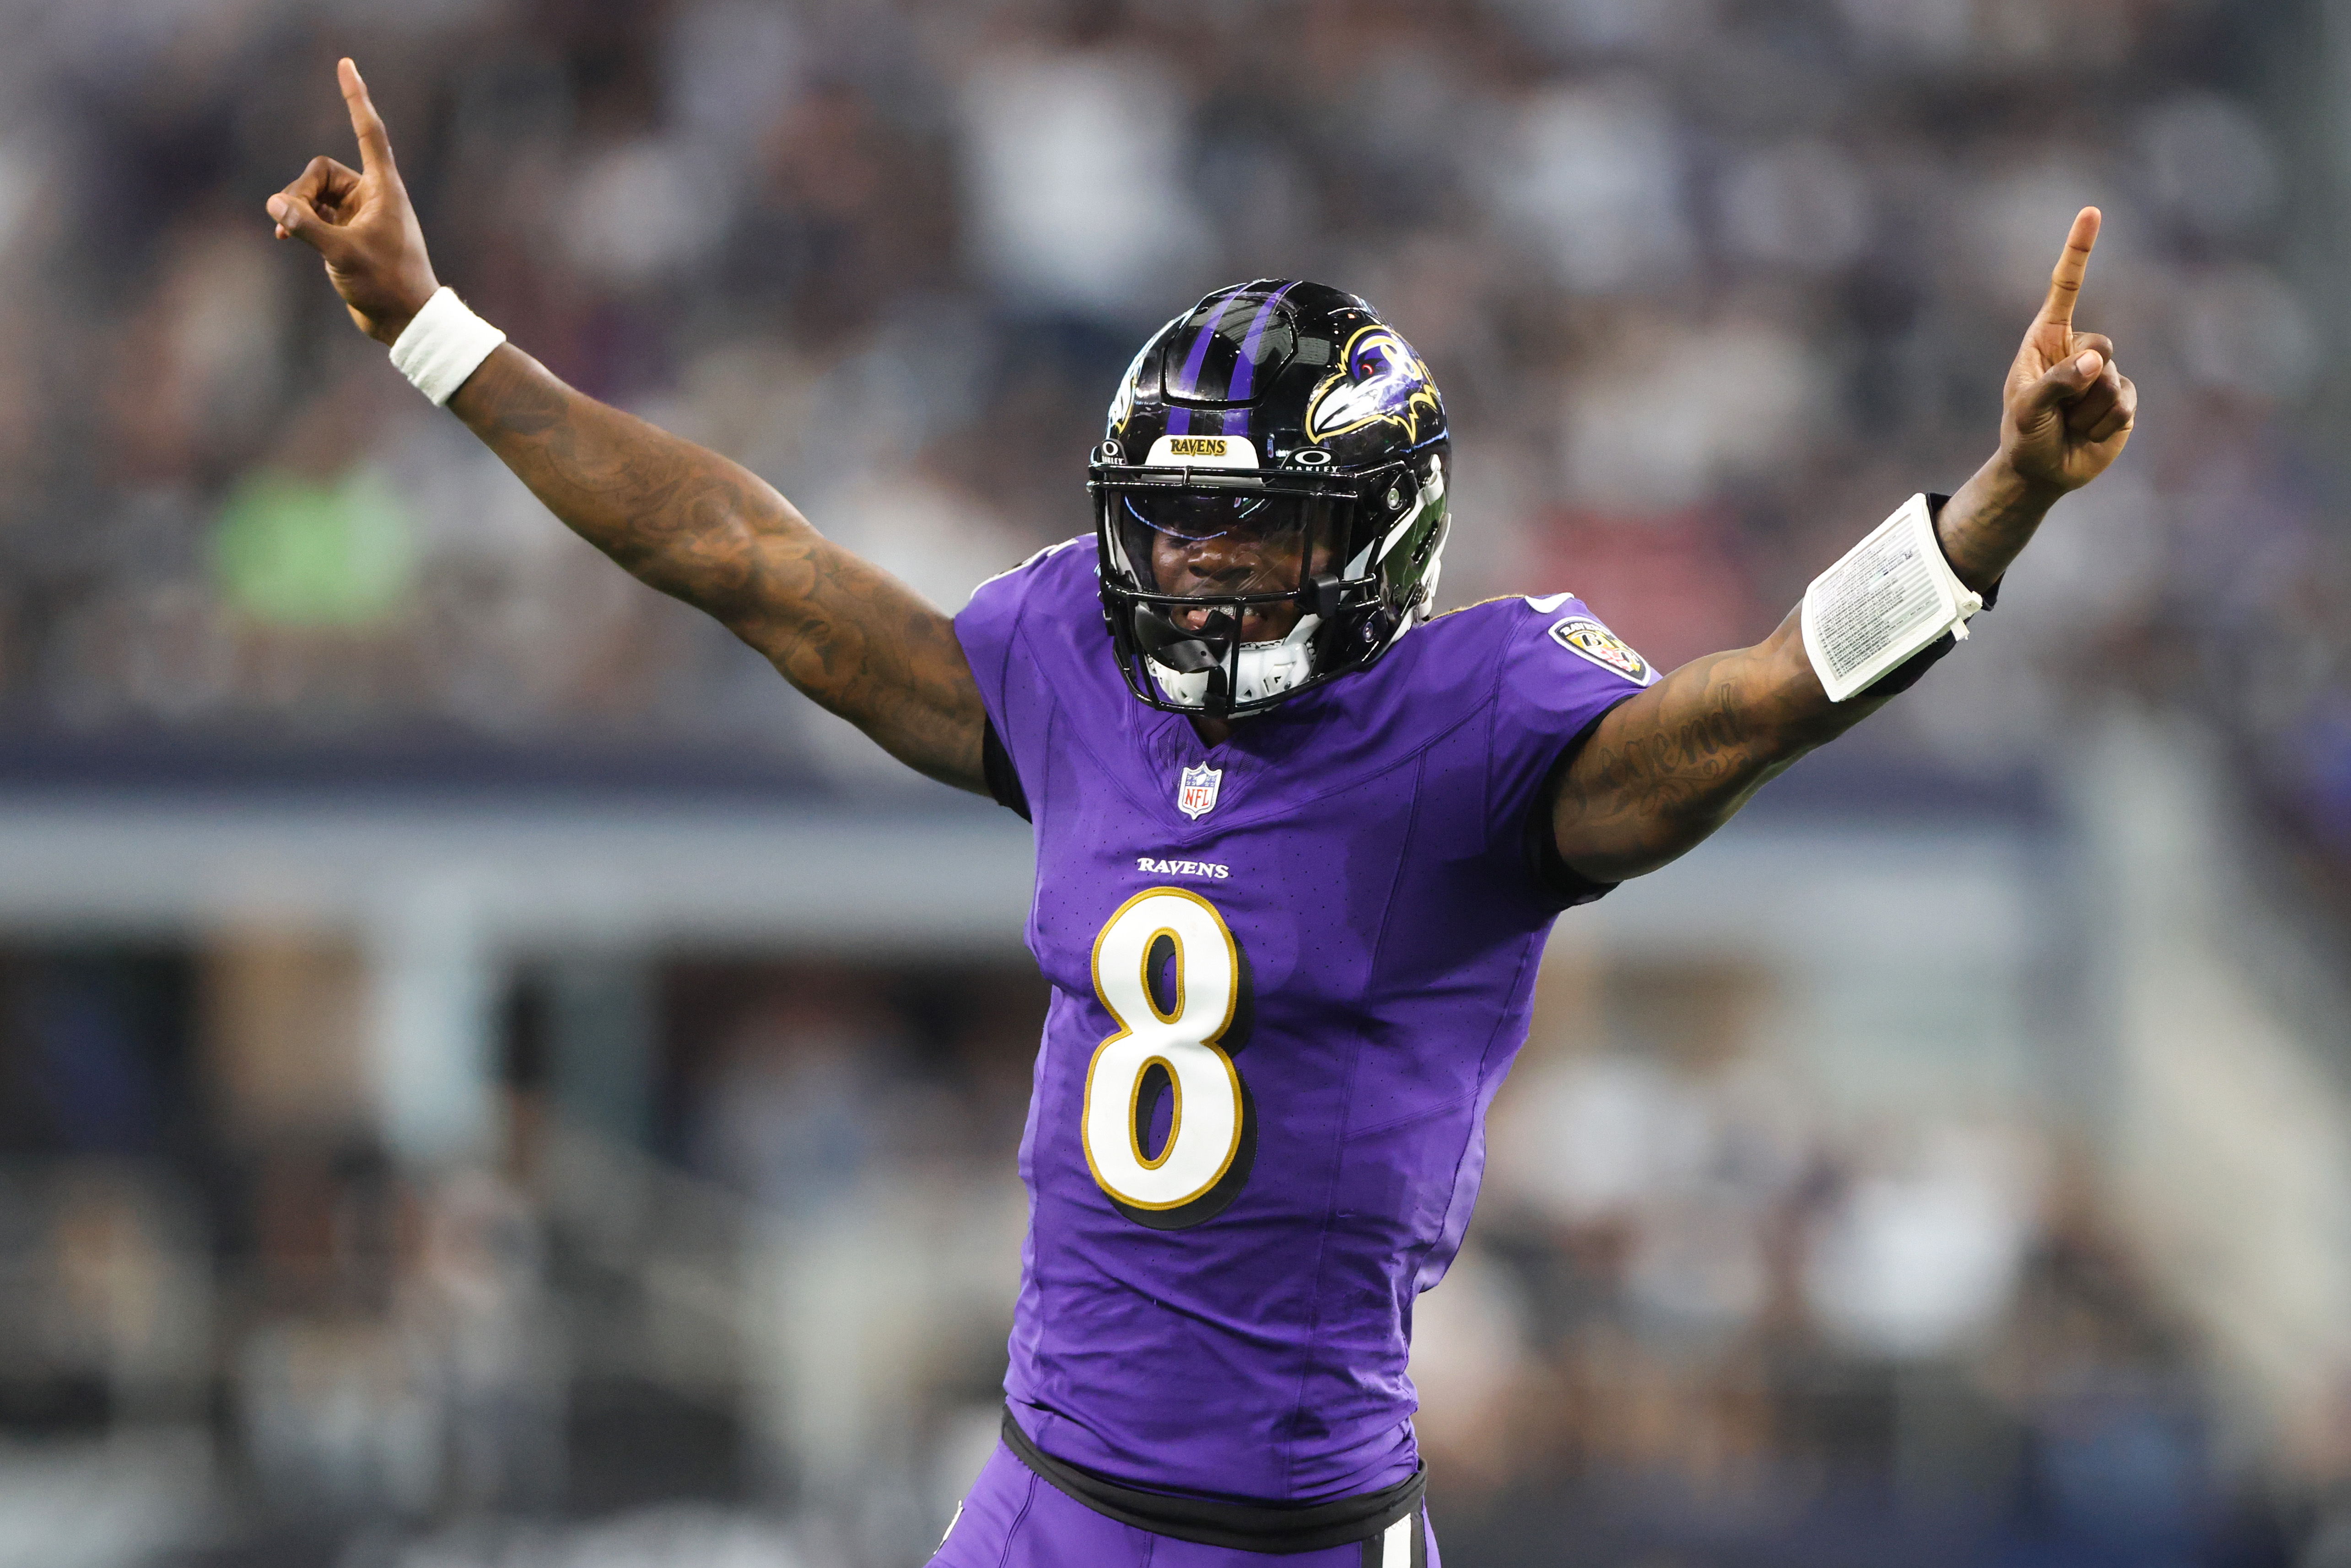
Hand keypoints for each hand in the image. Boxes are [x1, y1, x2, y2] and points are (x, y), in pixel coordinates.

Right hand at [266, 58, 439, 344]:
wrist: (404, 320)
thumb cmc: (386, 284)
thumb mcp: (342, 253)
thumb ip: (306, 226)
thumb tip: (274, 203)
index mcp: (384, 188)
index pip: (368, 132)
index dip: (355, 97)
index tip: (345, 65)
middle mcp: (371, 195)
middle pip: (320, 171)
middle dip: (300, 192)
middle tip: (292, 221)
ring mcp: (357, 214)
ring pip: (312, 194)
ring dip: (296, 210)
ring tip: (288, 235)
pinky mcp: (346, 233)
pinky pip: (312, 214)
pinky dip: (298, 222)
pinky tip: (285, 238)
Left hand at [1995, 207, 2136, 497]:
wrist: (2041, 472)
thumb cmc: (2025, 435)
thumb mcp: (2028, 409)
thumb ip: (2057, 383)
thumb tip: (2097, 362)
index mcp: (2048, 339)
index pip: (2066, 288)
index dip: (2079, 251)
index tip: (2091, 212)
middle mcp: (2079, 350)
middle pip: (2101, 347)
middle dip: (2079, 383)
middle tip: (2057, 409)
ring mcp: (2104, 374)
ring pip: (2111, 382)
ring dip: (2086, 411)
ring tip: (2068, 424)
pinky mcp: (2124, 399)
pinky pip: (2125, 404)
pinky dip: (2103, 424)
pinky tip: (2088, 432)